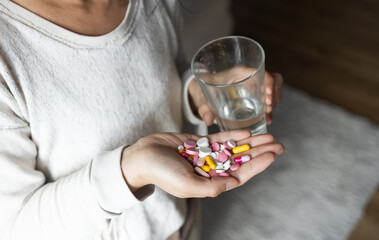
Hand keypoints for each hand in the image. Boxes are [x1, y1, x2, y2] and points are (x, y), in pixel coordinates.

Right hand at [121, 130, 283, 197]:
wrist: (143, 156)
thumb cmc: (161, 173)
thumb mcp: (186, 184)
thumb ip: (210, 186)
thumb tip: (233, 183)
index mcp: (210, 182)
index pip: (240, 175)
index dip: (258, 166)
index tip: (272, 155)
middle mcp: (211, 169)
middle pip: (242, 161)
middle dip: (260, 152)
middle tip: (279, 144)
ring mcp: (206, 155)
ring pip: (234, 148)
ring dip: (251, 142)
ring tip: (269, 135)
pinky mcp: (199, 142)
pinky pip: (220, 138)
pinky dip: (233, 135)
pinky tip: (247, 131)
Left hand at [188, 70, 282, 125]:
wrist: (201, 90)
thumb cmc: (201, 87)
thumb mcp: (201, 95)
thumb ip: (203, 107)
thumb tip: (208, 119)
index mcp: (239, 72)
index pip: (261, 71)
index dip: (269, 81)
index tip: (268, 94)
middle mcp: (250, 77)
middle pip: (273, 79)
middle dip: (275, 93)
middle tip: (268, 107)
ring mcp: (253, 87)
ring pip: (273, 90)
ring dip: (274, 102)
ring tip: (267, 115)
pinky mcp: (253, 97)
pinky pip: (267, 100)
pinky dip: (269, 110)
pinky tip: (267, 119)